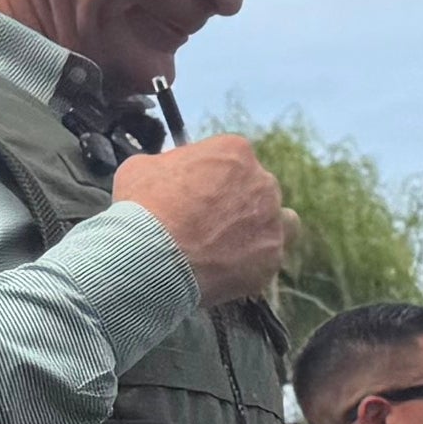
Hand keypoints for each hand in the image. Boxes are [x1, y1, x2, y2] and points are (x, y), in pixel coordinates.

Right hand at [120, 134, 295, 308]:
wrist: (152, 256)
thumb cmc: (143, 207)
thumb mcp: (141, 168)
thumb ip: (165, 165)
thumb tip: (168, 171)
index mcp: (235, 152)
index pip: (233, 161)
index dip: (213, 180)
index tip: (197, 197)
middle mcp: (262, 181)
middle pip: (258, 190)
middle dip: (239, 204)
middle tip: (211, 225)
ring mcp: (271, 221)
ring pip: (281, 222)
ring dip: (263, 229)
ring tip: (235, 247)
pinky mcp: (271, 258)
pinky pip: (269, 259)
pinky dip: (251, 265)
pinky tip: (226, 272)